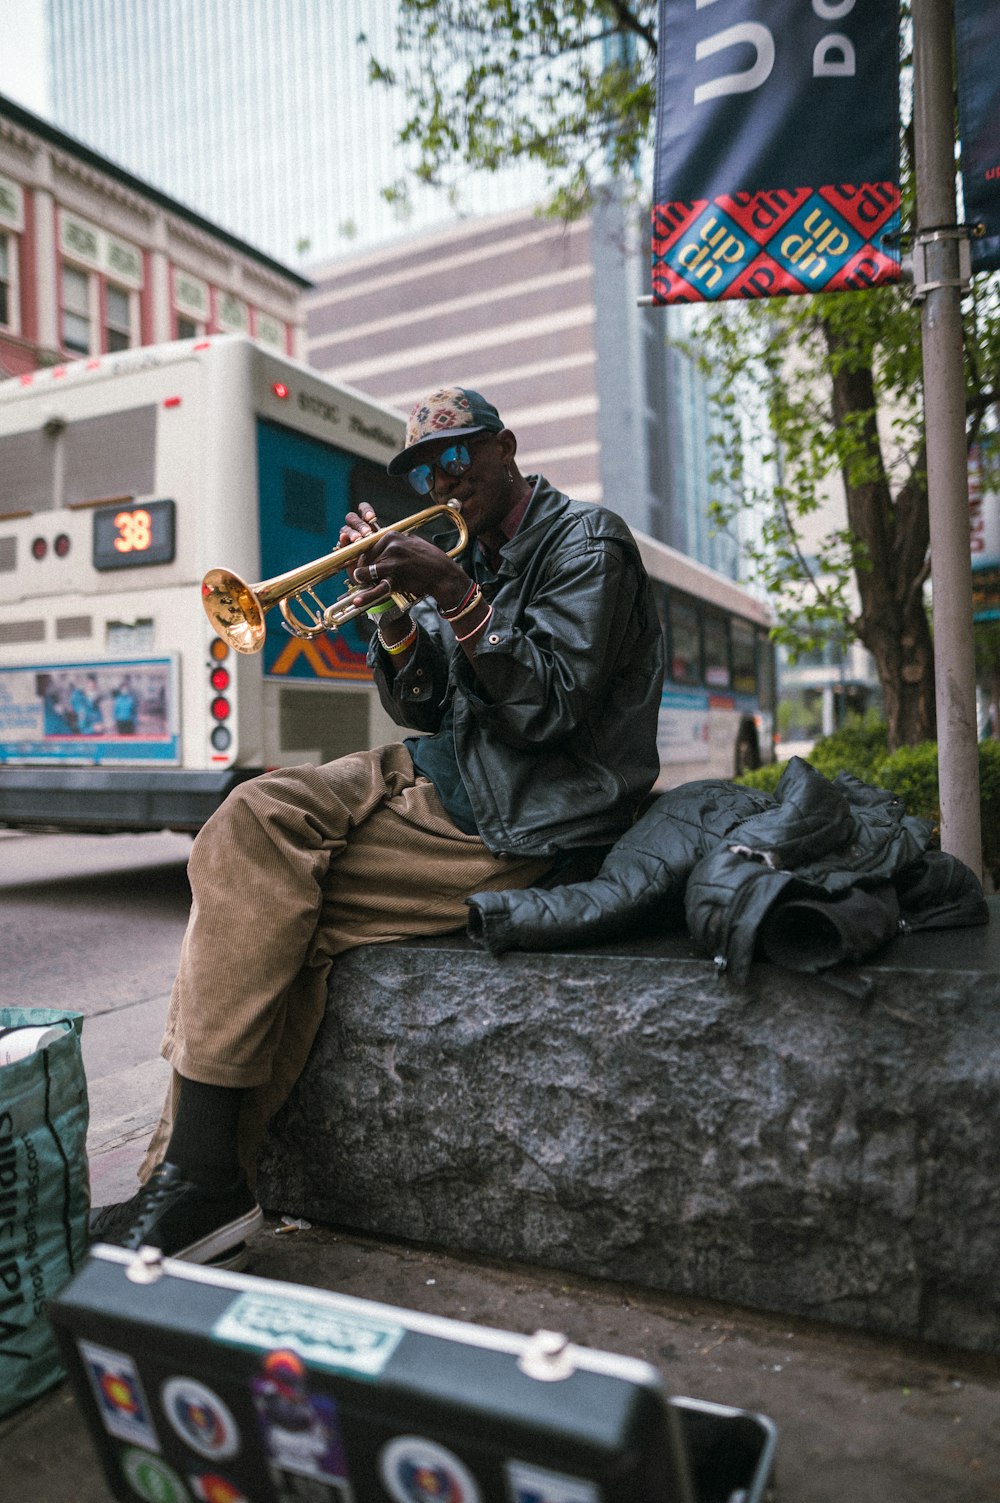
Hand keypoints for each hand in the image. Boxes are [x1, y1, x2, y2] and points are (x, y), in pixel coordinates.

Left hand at [345, 516, 471, 613]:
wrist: (444, 575)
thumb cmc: (430, 561)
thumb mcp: (412, 544)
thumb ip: (396, 544)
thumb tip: (381, 546)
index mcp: (392, 535)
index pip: (368, 547)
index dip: (365, 562)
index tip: (363, 570)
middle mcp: (390, 542)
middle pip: (366, 558)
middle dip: (364, 571)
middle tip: (366, 581)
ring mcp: (392, 555)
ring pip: (367, 569)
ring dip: (363, 581)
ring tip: (362, 589)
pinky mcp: (394, 570)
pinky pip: (374, 581)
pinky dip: (366, 593)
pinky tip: (358, 600)